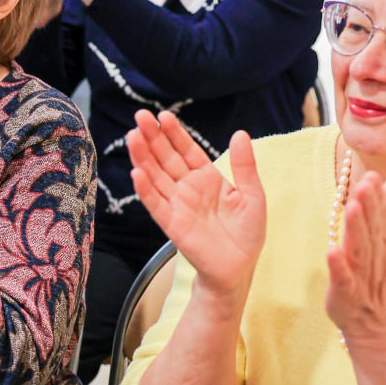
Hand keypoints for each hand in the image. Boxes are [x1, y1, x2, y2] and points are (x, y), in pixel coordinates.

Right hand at [128, 112, 265, 299]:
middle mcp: (187, 188)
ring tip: (133, 137)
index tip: (163, 116)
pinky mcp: (172, 224)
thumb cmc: (247, 232)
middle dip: (152, 138)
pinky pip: (156, 204)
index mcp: (206, 177)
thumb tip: (240, 133)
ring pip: (155, 176)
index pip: (186, 150)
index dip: (175, 133)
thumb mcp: (252, 194)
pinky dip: (145, 189)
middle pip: (165, 158)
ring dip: (143, 158)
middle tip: (139, 117)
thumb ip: (245, 166)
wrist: (239, 268)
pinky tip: (137, 173)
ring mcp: (177, 205)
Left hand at [325, 171, 385, 344]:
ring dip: (357, 229)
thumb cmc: (379, 277)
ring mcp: (362, 276)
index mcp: (385, 243)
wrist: (380, 325)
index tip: (372, 175)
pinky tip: (331, 250)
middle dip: (369, 207)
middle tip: (364, 184)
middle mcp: (376, 257)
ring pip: (361, 250)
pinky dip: (338, 266)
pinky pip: (343, 279)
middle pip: (373, 230)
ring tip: (352, 208)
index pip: (382, 217)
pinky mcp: (346, 294)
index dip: (377, 197)